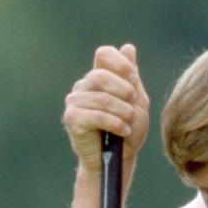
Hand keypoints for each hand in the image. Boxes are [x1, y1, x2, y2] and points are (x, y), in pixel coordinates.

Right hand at [63, 44, 150, 175]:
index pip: (104, 54)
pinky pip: (95, 115)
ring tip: (128, 124)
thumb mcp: (136, 102)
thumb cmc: (127, 131)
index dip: (120, 64)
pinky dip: (114, 123)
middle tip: (132, 108)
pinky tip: (122, 131)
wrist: (119, 160)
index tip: (133, 80)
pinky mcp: (71, 119)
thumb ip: (131, 77)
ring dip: (122, 111)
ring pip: (101, 97)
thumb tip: (128, 47)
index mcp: (99, 77)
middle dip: (123, 91)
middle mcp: (84, 86)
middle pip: (101, 75)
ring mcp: (74, 101)